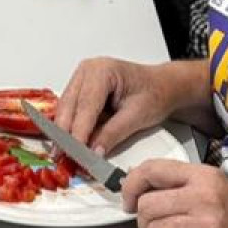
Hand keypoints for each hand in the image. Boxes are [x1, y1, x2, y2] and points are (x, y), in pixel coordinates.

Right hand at [56, 56, 179, 155]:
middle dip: (66, 133)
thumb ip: (113, 134)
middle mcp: (87, 70)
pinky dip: (70, 126)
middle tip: (65, 156)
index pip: (85, 105)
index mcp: (102, 70)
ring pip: (64, 108)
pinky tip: (70, 142)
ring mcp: (81, 78)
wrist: (162, 86)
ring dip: (65, 131)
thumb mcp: (137, 116)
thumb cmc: (155, 93)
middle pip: (69, 105)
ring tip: (66, 153)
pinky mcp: (80, 89)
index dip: (78, 131)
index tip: (76, 152)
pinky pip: (69, 108)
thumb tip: (93, 151)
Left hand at [122, 158, 227, 227]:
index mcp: (205, 177)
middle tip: (163, 227)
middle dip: (147, 221)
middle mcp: (205, 199)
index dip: (131, 185)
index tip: (128, 199)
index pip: (152, 170)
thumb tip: (137, 185)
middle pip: (146, 207)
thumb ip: (179, 184)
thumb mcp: (215, 188)